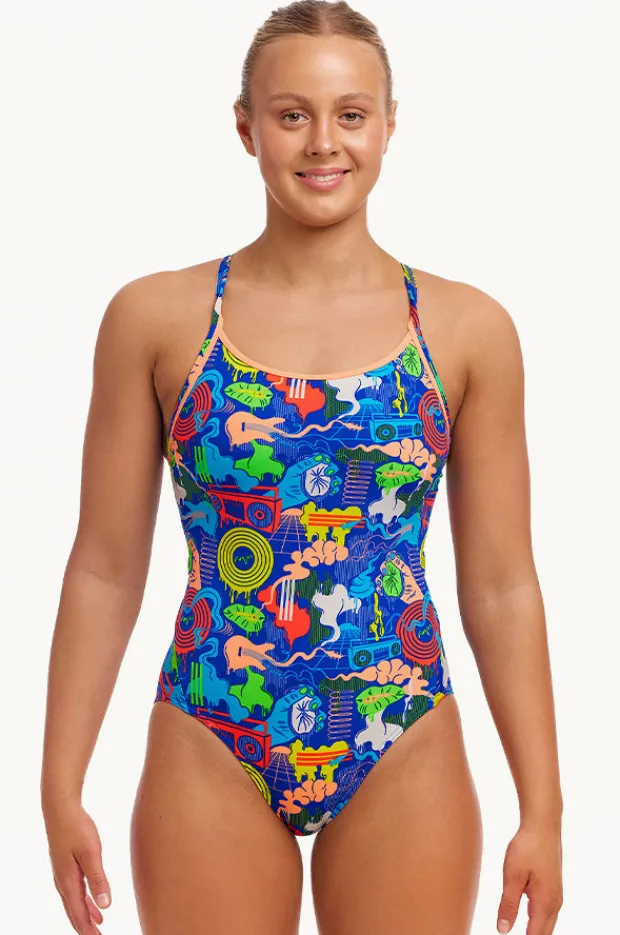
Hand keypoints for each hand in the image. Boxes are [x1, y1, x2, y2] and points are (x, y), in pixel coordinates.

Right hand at [43, 799, 111, 932]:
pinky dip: (85, 900)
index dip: (87, 929)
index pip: (78, 913)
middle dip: (86, 926)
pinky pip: (76, 889)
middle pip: (74, 911)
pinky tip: (94, 902)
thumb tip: (105, 906)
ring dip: (86, 914)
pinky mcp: (67, 865)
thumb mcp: (91, 853)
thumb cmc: (76, 828)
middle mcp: (63, 881)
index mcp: (68, 881)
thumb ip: (98, 879)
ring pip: (75, 901)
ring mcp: (63, 873)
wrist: (61, 808)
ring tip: (99, 925)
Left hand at [497, 820, 562, 934]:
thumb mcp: (512, 876)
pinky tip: (526, 917)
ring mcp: (556, 895)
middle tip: (509, 934)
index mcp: (545, 903)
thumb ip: (508, 905)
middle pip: (543, 933)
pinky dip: (537, 920)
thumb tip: (503, 931)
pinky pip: (547, 912)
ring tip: (516, 927)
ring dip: (534, 930)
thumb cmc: (528, 847)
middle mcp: (554, 903)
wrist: (543, 825)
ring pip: (546, 923)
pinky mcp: (553, 887)